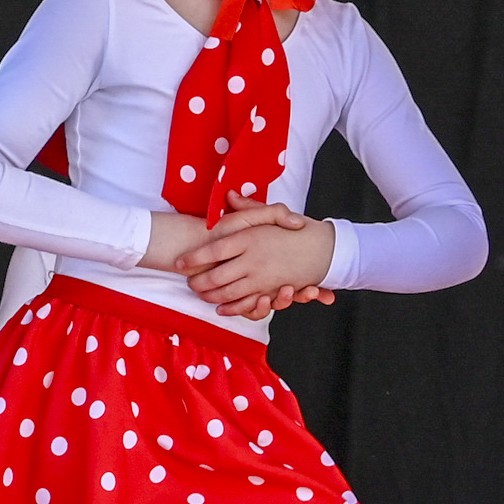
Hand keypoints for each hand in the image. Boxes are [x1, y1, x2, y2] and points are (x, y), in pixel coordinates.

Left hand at [179, 200, 334, 314]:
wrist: (323, 249)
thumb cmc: (294, 230)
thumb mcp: (272, 213)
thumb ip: (249, 207)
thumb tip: (229, 194)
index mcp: (249, 239)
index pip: (214, 250)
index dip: (194, 257)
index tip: (179, 262)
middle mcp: (252, 261)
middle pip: (216, 276)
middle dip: (199, 282)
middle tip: (188, 282)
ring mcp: (261, 279)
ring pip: (228, 292)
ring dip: (211, 295)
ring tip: (200, 293)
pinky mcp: (269, 292)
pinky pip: (246, 304)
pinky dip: (232, 308)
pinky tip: (221, 308)